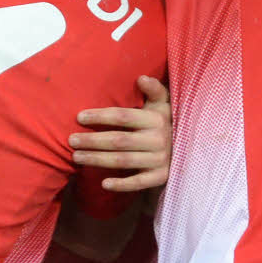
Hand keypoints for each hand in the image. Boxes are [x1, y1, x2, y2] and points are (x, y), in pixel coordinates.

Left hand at [68, 75, 171, 191]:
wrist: (190, 147)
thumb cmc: (167, 121)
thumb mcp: (163, 103)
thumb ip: (154, 89)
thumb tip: (141, 77)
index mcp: (156, 119)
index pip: (123, 117)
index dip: (100, 116)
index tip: (79, 117)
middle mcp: (158, 139)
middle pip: (119, 141)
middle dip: (93, 140)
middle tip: (71, 140)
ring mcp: (159, 160)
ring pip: (123, 160)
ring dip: (98, 160)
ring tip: (76, 157)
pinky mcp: (160, 177)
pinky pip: (139, 182)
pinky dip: (122, 184)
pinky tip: (104, 183)